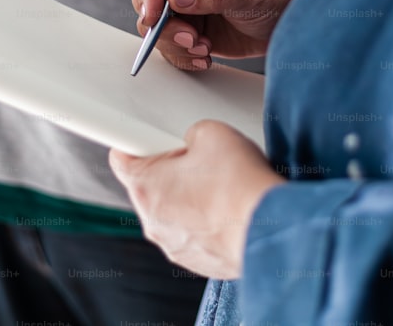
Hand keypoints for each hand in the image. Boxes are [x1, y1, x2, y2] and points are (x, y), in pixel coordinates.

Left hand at [109, 120, 283, 278]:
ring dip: (192, 198)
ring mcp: (176, 245)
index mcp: (146, 187)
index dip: (137, 142)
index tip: (147, 138)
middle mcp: (154, 222)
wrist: (271, 228)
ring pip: (174, 212)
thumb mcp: (211, 132)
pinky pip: (196, 233)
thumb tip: (194, 142)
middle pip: (151, 186)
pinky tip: (230, 209)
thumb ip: (190, 134)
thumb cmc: (239, 185)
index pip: (121, 158)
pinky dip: (209, 221)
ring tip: (222, 187)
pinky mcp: (199, 261)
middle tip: (201, 161)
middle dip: (173, 171)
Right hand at [132, 0, 304, 69]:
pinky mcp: (191, 32)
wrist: (288, 20)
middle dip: (163, 25)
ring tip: (205, 47)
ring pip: (156, 28)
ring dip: (175, 44)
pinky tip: (205, 56)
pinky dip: (183, 56)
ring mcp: (186, 9)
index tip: (154, 15)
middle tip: (190, 37)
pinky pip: (170, 46)